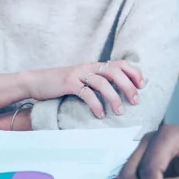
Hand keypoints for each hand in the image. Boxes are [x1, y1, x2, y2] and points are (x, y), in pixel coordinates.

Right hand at [21, 60, 144, 118]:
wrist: (36, 81)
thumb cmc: (62, 84)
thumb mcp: (83, 79)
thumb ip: (98, 82)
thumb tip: (118, 91)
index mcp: (95, 66)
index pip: (120, 63)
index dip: (134, 72)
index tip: (142, 85)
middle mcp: (89, 67)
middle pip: (115, 72)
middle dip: (128, 86)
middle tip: (136, 101)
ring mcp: (78, 74)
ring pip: (103, 83)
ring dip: (114, 98)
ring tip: (120, 112)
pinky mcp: (69, 83)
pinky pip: (87, 93)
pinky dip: (96, 105)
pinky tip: (100, 115)